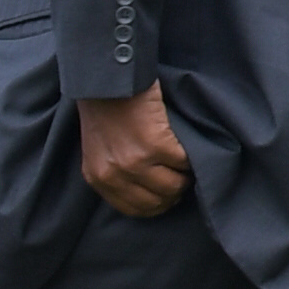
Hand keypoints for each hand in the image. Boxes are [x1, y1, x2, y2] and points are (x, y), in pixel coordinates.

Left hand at [79, 87, 193, 217]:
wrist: (108, 78)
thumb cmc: (105, 108)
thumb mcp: (99, 149)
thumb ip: (116, 172)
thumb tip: (149, 188)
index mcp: (98, 179)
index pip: (135, 209)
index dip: (158, 203)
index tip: (169, 193)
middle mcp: (114, 175)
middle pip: (159, 201)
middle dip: (175, 190)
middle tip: (182, 175)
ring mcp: (135, 162)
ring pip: (175, 185)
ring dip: (185, 174)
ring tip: (186, 160)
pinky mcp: (155, 145)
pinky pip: (184, 161)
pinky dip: (190, 155)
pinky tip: (186, 143)